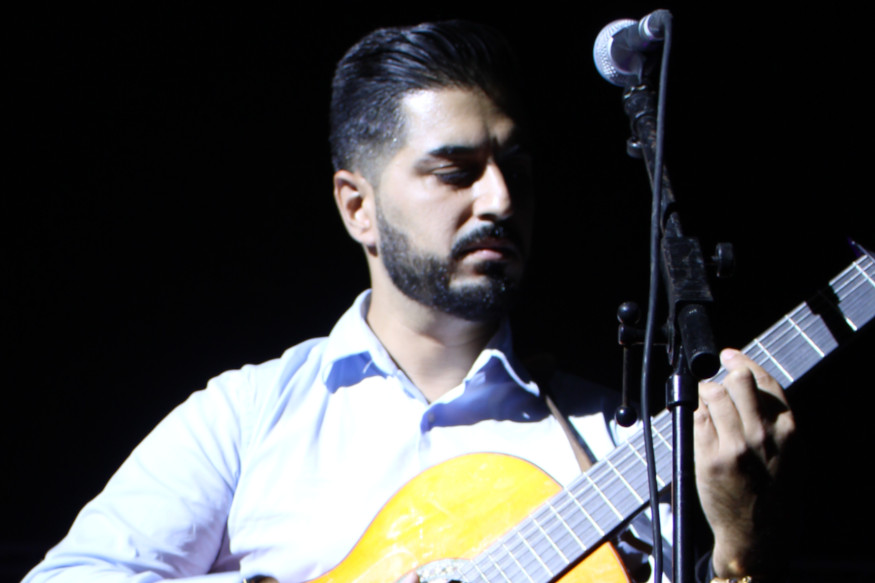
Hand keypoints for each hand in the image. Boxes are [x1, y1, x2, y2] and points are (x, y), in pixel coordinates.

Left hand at [694, 348, 795, 577]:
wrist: (760, 535)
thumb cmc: (774, 494)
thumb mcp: (790, 454)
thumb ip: (774, 421)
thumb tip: (748, 385)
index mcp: (787, 432)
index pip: (765, 382)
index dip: (744, 362)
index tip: (730, 355)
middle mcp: (762, 435)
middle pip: (738, 381)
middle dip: (724, 374)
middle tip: (715, 380)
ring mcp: (735, 446)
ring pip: (713, 394)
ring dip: (705, 391)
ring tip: (704, 399)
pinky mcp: (709, 458)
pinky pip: (697, 418)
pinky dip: (695, 411)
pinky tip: (698, 416)